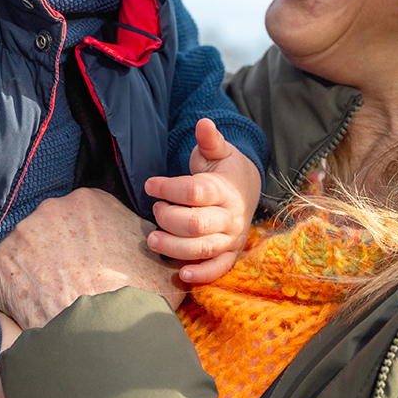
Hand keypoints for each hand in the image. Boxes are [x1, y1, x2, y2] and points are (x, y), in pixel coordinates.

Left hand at [0, 188, 182, 330]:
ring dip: (39, 267)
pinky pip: (10, 272)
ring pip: (30, 248)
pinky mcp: (2, 261)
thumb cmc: (135, 296)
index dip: (90, 242)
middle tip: (75, 279)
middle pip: (55, 228)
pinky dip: (19, 288)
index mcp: (90, 201)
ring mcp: (23, 233)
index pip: (86, 216)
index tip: (94, 262)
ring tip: (55, 295)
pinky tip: (36, 305)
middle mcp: (53, 207)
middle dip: (62, 250)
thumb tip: (163, 246)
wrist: (100, 330)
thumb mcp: (164, 265)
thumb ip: (159, 246)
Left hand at [144, 119, 261, 284]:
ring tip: (152, 239)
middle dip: (168, 219)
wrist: (248, 190)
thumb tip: (203, 122)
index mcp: (225, 189)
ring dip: (174, 248)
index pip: (195, 192)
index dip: (169, 189)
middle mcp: (230, 216)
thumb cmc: (225, 170)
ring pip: (202, 249)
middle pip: (196, 224)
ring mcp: (231, 237)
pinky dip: (201, 276)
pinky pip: (218, 269)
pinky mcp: (230, 253)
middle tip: (154, 211)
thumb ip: (209, 140)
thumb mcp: (218, 152)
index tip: (149, 185)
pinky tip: (181, 274)